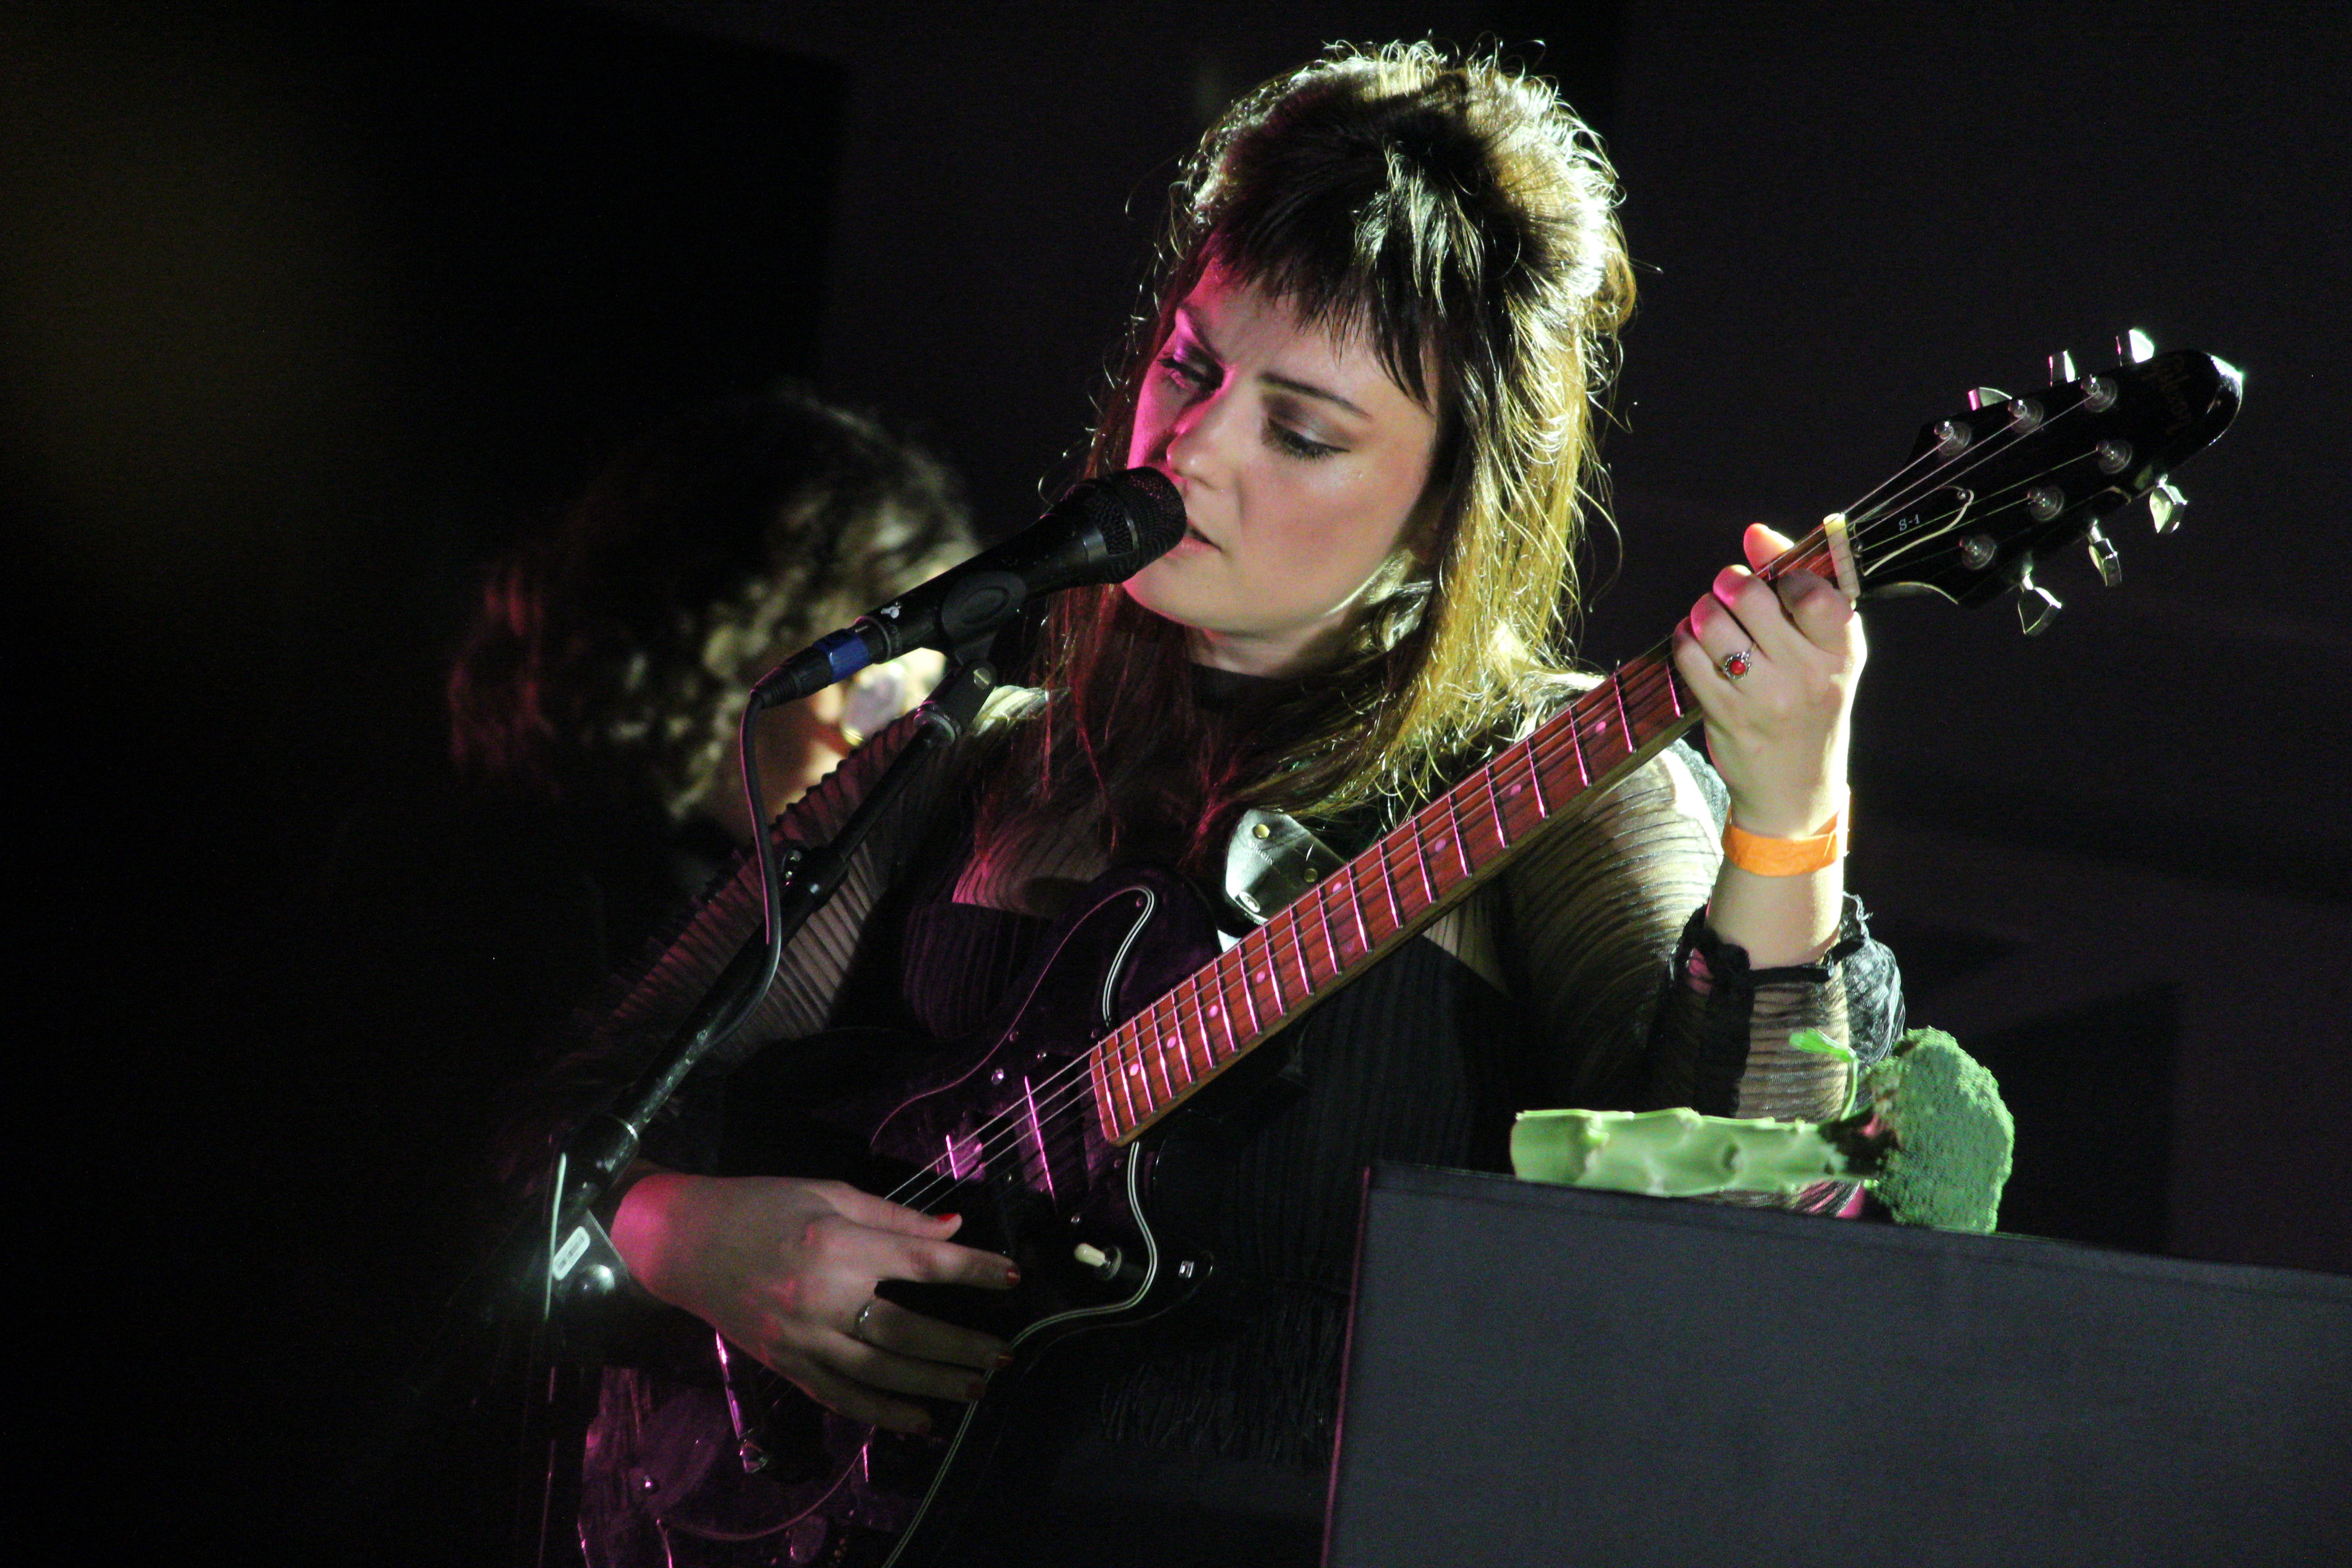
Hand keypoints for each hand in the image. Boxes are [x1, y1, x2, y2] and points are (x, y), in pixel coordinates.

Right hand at [611, 1173, 1016, 1434]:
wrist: (685, 1242)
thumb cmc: (761, 1206)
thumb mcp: (829, 1194)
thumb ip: (893, 1217)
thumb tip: (952, 1228)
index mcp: (837, 1244)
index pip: (922, 1262)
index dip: (972, 1269)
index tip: (1012, 1276)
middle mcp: (823, 1297)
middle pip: (907, 1330)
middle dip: (962, 1345)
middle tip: (1005, 1354)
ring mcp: (802, 1337)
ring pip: (880, 1371)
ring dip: (934, 1383)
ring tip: (978, 1389)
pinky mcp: (786, 1363)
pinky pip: (841, 1396)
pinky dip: (883, 1412)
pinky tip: (920, 1420)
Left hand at [1669, 523, 1864, 837]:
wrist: (1795, 789)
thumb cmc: (1811, 704)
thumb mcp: (1824, 650)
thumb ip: (1797, 585)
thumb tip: (1756, 532)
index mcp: (1842, 650)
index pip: (1814, 591)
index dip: (1783, 572)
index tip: (1775, 580)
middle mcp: (1808, 673)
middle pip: (1750, 598)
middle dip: (1729, 583)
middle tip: (1727, 590)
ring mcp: (1765, 697)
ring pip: (1712, 624)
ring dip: (1702, 611)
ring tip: (1710, 618)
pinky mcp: (1725, 715)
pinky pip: (1688, 657)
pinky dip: (1684, 642)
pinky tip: (1695, 646)